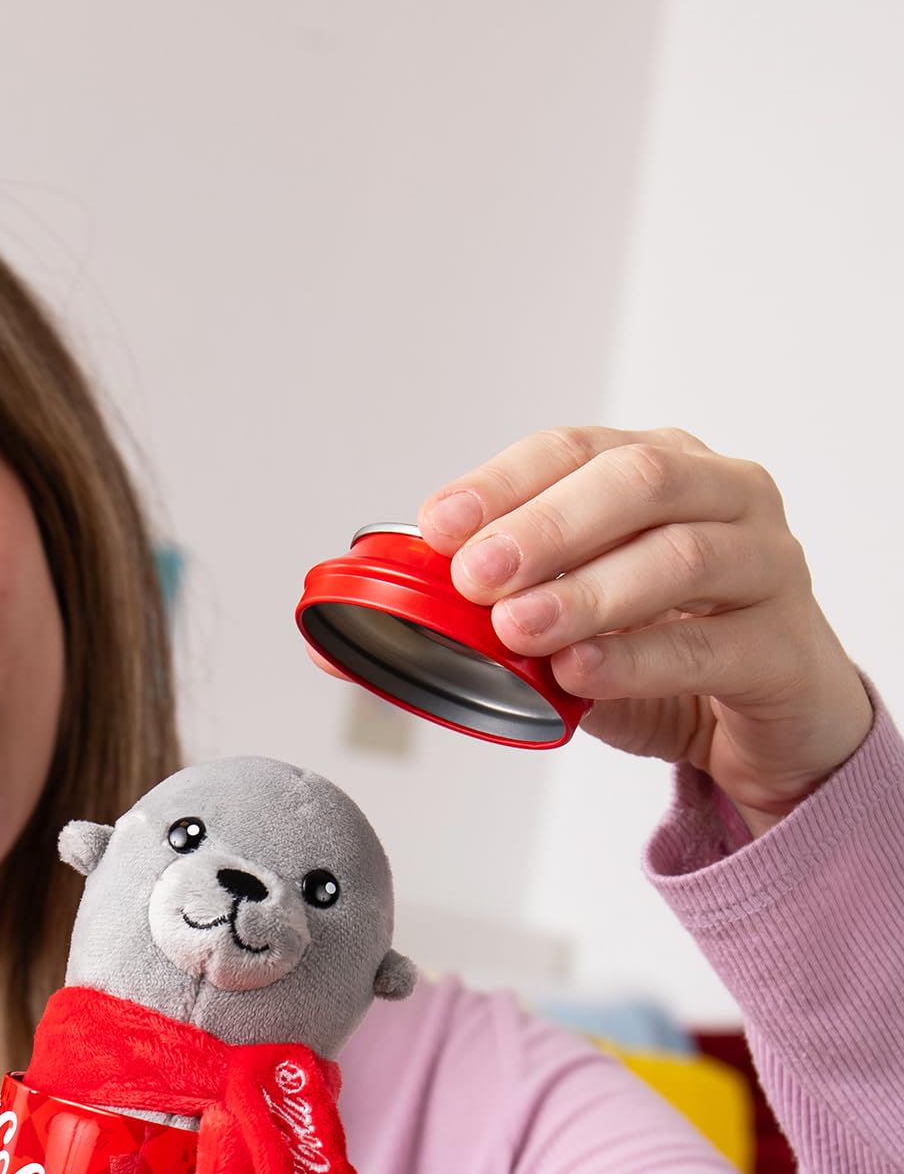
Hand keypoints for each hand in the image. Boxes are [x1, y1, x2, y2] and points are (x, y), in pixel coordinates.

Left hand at [417, 425, 872, 834]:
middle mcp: (725, 497)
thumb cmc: (667, 652)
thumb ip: (499, 612)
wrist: (771, 724)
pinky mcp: (785, 647)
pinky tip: (579, 672)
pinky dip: (635, 659)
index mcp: (663, 469)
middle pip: (639, 482)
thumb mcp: (571, 624)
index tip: (440, 526)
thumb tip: (388, 626)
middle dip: (546, 528)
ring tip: (519, 628)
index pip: (575, 450)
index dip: (503, 483)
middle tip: (477, 575)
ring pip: (683, 556)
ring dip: (587, 593)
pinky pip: (708, 646)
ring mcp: (768, 565)